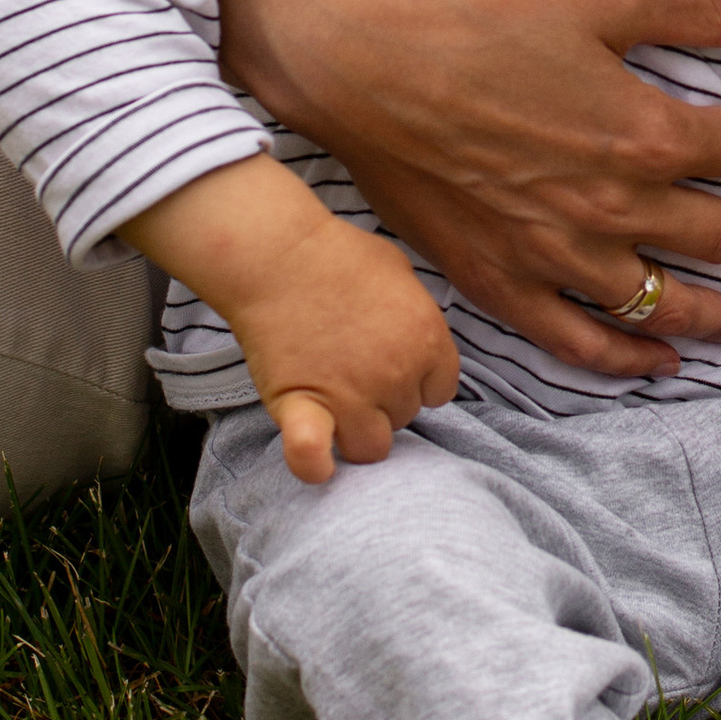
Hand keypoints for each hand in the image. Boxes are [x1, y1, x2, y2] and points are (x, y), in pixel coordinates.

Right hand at [218, 0, 720, 381]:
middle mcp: (610, 211)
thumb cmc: (476, 19)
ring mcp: (554, 256)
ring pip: (660, 304)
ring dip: (717, 316)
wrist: (363, 62)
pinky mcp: (499, 280)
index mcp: (642, 136)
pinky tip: (657, 363)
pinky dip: (625, 359)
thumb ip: (698, 11)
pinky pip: (577, 340)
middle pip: (715, 235)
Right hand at [227, 198, 460, 486]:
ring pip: (371, 447)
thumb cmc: (339, 254)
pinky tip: (317, 462)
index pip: (440, 391)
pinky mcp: (303, 409)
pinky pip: (314, 459)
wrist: (279, 255)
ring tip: (335, 405)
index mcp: (428, 341)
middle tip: (354, 370)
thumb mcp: (401, 272)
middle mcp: (397, 375)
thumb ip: (418, 315)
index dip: (418, 380)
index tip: (393, 364)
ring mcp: (351, 397)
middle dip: (385, 400)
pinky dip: (315, 465)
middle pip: (405, 417)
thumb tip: (418, 340)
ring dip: (357, 431)